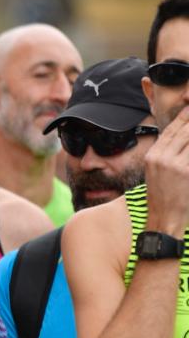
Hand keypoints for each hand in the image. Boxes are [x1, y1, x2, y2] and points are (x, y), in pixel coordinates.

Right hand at [144, 105, 188, 234]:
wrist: (164, 221)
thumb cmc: (162, 199)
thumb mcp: (155, 173)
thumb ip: (166, 155)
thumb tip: (180, 140)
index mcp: (153, 156)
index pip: (172, 129)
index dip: (185, 116)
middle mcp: (162, 158)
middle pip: (185, 130)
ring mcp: (176, 165)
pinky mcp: (188, 172)